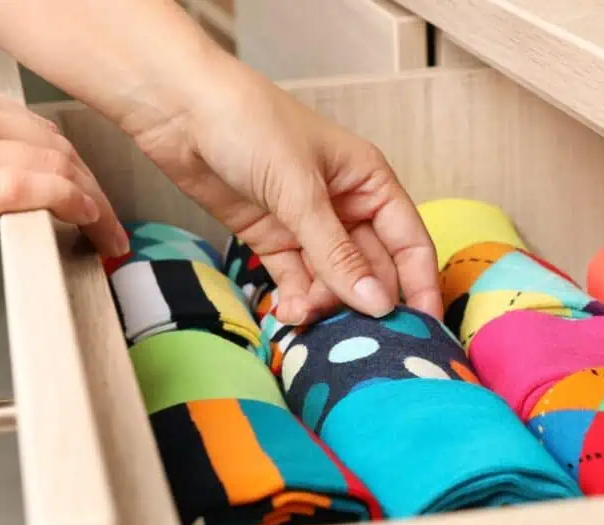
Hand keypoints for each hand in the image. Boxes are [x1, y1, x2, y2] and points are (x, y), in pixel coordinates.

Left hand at [133, 62, 441, 323]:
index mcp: (368, 181)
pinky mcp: (270, 237)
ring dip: (322, 303)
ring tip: (302, 316)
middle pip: (370, 268)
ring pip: (331, 279)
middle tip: (353, 335)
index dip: (419, 285)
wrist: (180, 111)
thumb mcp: (301, 191)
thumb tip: (378, 303)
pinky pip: (295, 278)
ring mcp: (306, 224)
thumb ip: (337, 253)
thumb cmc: (249, 125)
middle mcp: (344, 205)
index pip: (408, 242)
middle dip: (362, 301)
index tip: (423, 328)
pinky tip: (287, 313)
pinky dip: (294, 298)